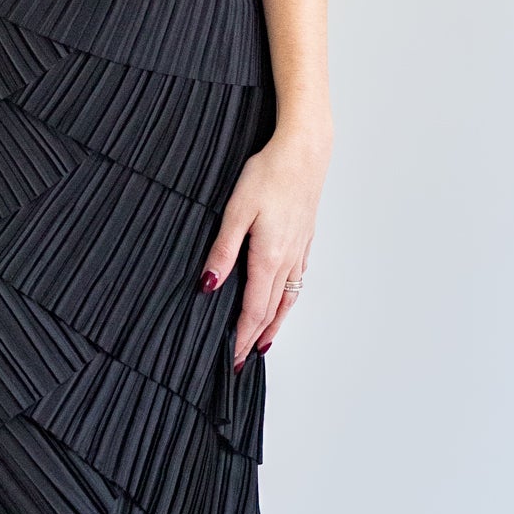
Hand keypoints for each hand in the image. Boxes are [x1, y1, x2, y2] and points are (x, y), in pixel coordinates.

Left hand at [201, 127, 327, 367]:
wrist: (304, 151)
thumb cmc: (269, 174)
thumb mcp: (236, 211)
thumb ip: (222, 251)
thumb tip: (208, 286)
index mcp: (268, 258)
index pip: (252, 310)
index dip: (242, 337)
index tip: (233, 358)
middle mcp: (287, 261)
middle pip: (271, 311)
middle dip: (255, 338)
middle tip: (243, 361)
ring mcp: (299, 251)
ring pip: (287, 299)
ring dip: (274, 324)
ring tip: (264, 343)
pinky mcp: (304, 240)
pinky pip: (296, 281)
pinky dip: (288, 301)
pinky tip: (284, 302)